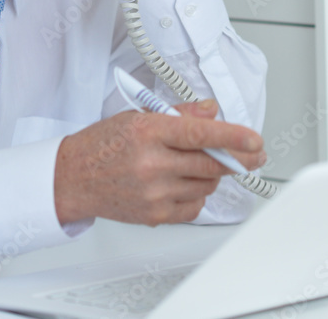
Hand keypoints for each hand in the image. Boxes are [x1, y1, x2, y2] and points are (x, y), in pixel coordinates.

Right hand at [53, 101, 265, 225]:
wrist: (73, 178)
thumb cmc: (102, 145)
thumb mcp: (137, 116)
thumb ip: (179, 113)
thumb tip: (210, 111)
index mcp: (148, 132)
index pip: (200, 133)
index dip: (233, 136)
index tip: (255, 139)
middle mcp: (151, 163)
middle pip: (211, 164)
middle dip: (239, 159)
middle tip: (253, 154)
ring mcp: (154, 193)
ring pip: (207, 185)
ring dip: (213, 174)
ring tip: (197, 163)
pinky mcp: (155, 215)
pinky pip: (194, 206)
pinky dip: (197, 194)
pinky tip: (183, 183)